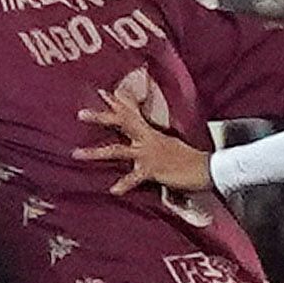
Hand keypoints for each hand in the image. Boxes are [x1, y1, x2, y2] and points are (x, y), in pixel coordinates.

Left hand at [74, 88, 210, 193]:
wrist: (207, 168)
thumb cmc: (189, 159)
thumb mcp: (169, 144)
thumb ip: (155, 140)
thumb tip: (147, 140)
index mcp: (151, 133)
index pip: (131, 113)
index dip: (116, 103)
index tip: (100, 92)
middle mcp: (147, 139)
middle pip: (121, 123)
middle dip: (100, 118)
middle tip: (79, 113)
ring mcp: (148, 154)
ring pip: (117, 150)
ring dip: (95, 152)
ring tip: (76, 154)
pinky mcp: (152, 169)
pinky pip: (134, 178)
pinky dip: (124, 184)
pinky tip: (113, 190)